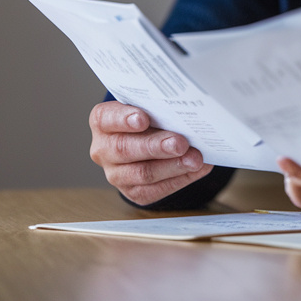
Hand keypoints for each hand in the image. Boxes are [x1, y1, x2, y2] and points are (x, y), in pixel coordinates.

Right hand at [88, 101, 212, 205]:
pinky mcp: (133, 192)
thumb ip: (160, 109)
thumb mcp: (150, 108)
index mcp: (103, 122)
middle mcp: (104, 149)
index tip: (143, 118)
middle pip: (125, 149)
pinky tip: (196, 169)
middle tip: (181, 143)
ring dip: (172, 166)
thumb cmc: (151, 119)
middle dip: (156, 146)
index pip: (106, 118)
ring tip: (195, 159)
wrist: (149, 143)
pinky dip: (180, 179)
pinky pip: (155, 190)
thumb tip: (189, 114)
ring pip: (142, 173)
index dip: (124, 119)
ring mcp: (116, 174)